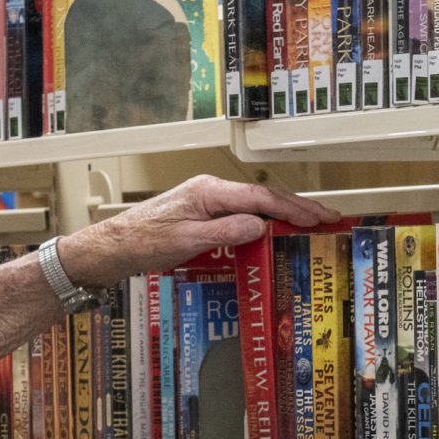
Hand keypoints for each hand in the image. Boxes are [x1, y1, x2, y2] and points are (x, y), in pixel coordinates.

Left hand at [59, 175, 341, 285]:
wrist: (111, 248)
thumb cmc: (141, 243)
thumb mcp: (187, 241)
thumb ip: (226, 232)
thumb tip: (262, 226)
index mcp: (209, 192)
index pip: (261, 197)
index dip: (294, 208)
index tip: (320, 217)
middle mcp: (211, 191)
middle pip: (263, 197)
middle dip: (297, 208)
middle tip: (328, 220)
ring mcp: (206, 201)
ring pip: (254, 205)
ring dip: (283, 216)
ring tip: (311, 226)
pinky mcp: (201, 215)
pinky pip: (240, 215)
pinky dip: (263, 223)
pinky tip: (275, 234)